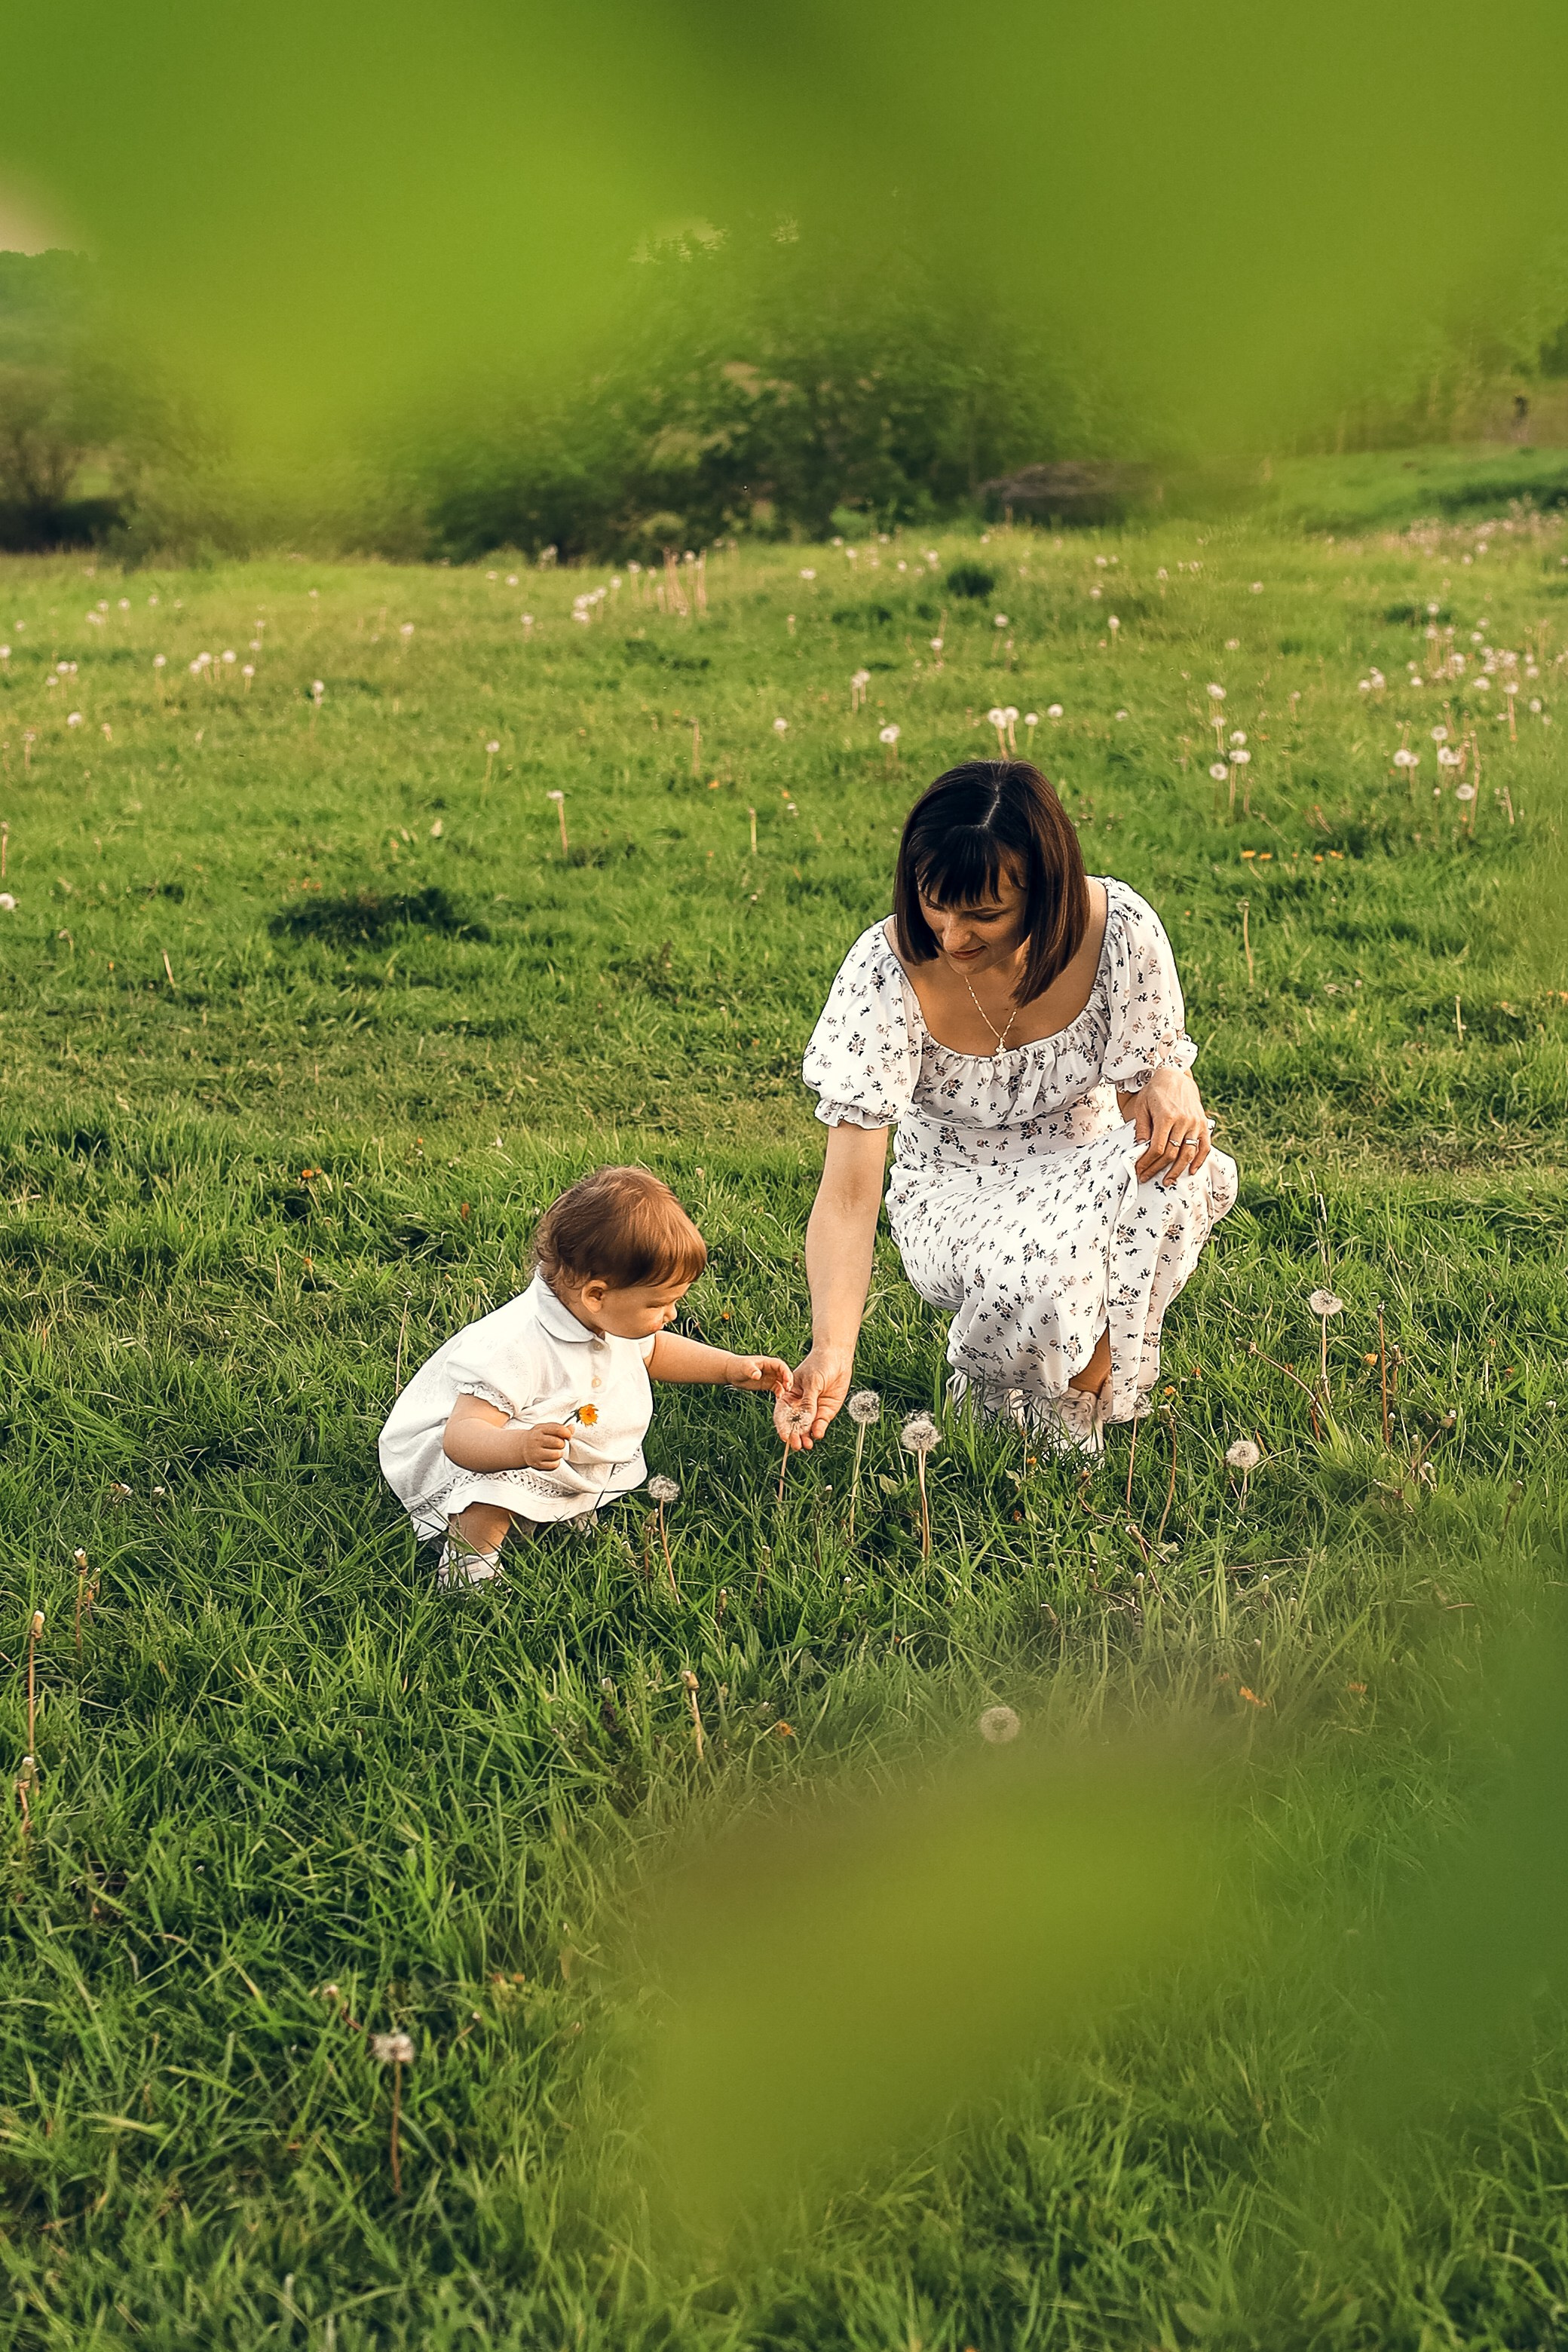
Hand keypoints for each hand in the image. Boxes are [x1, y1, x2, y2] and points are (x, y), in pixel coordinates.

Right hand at [519, 1421, 572, 1471]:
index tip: (568, 1435)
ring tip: (555, 1451)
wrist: (522, 1447)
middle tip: (558, 1444)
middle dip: (562, 1444)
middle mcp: (537, 1441)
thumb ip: (560, 1428)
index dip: (567, 1433)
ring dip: (559, 1453)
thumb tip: (572, 1428)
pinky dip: (556, 1462)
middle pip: (559, 1443)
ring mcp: (536, 1453)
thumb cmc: (536, 1437)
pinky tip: (551, 1458)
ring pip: (557, 1454)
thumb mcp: (546, 1428)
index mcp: (540, 1430)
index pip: (558, 1429)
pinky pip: (554, 1465)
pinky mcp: (538, 1464)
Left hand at [726, 1354, 793, 1394]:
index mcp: (767, 1362)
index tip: (787, 1380)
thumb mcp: (744, 1367)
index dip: (786, 1371)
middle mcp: (771, 1369)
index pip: (780, 1365)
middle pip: (784, 1373)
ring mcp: (770, 1377)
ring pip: (782, 1382)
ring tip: (783, 1394)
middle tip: (788, 1388)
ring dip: (785, 1387)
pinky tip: (779, 1397)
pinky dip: (779, 1392)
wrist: (731, 1372)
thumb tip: (757, 1376)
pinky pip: (777, 1388)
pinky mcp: (767, 1384)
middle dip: (788, 1380)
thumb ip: (751, 1371)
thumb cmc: (737, 1366)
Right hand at [774, 1343, 855, 1448]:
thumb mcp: (812, 1382)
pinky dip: (818, 1430)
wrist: (838, 1358)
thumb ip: (809, 1402)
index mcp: (790, 1396)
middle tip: (796, 1444)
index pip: (783, 1413)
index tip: (785, 1436)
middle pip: (794, 1424)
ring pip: (807, 1428)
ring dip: (806, 1437)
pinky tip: (817, 1434)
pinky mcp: (826, 1412)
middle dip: (794, 1435)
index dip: (782, 1425)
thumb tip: (804, 1421)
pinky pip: (820, 1424)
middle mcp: (800, 1405)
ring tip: (807, 1444)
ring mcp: (813, 1410)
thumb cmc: (820, 1364)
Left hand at [1122, 1066, 1212, 1184]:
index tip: (1139, 1171)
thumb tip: (1140, 1148)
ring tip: (1167, 1181)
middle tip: (1147, 1178)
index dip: (1147, 1163)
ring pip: (1188, 1154)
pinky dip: (1199, 1161)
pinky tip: (1191, 1171)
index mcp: (1166, 1116)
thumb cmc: (1155, 1091)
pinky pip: (1204, 1147)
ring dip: (1177, 1170)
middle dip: (1158, 1169)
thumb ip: (1142, 1127)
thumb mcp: (1142, 1105)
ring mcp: (1196, 1123)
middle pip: (1171, 1154)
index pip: (1157, 1148)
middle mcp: (1183, 1121)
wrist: (1175, 1076)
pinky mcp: (1203, 1124)